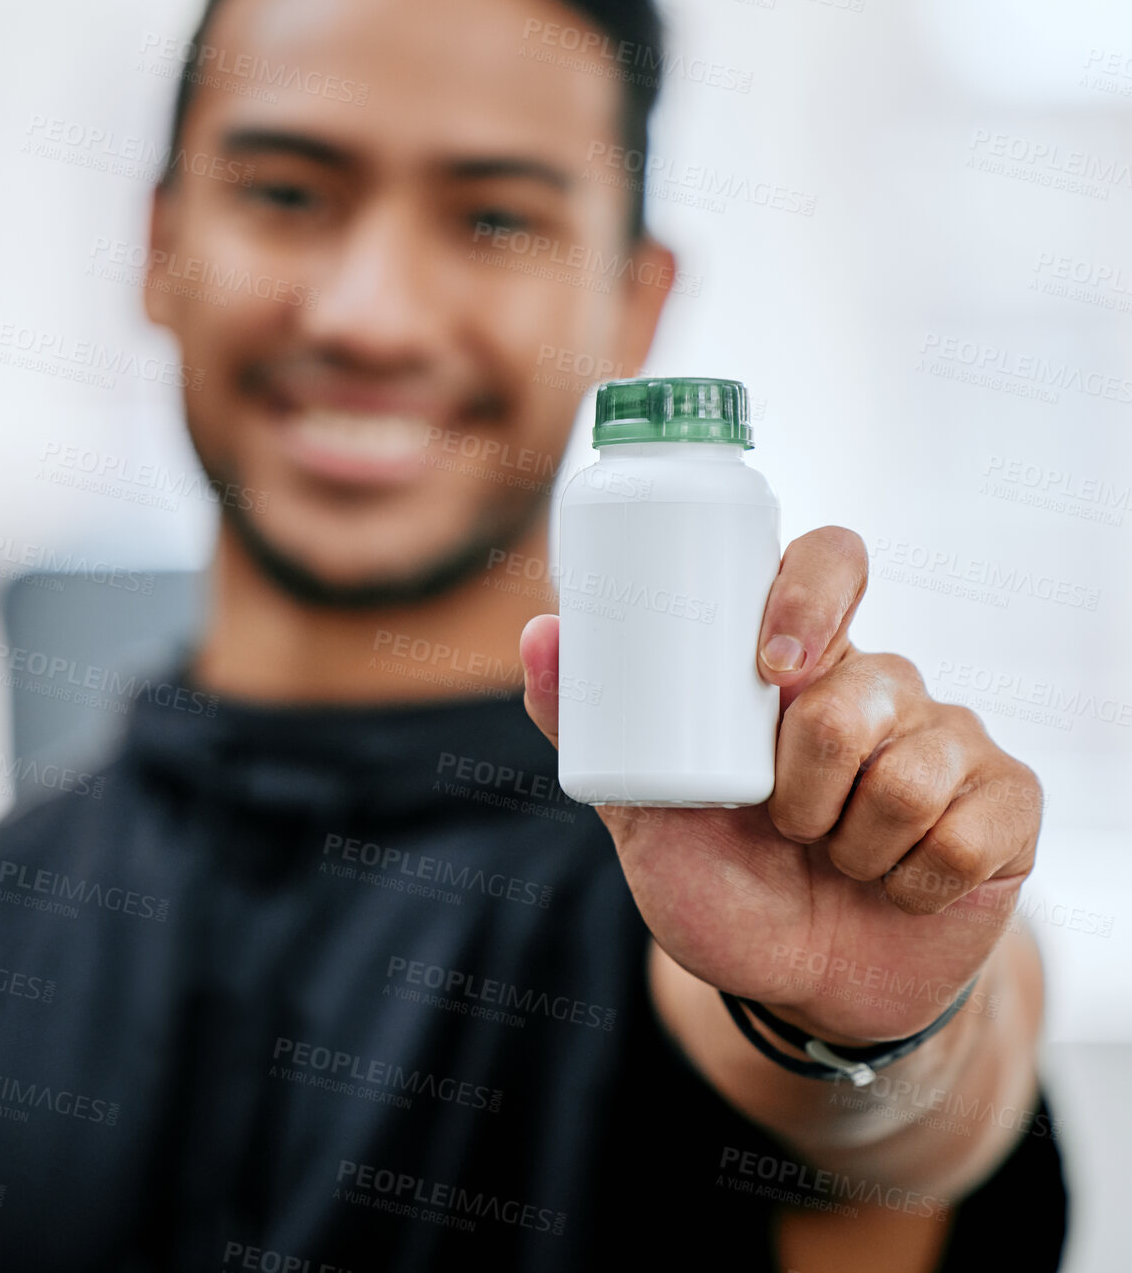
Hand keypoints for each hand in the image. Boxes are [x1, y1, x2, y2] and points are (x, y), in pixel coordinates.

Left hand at [520, 526, 1042, 1043]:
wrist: (800, 986)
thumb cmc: (722, 882)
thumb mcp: (644, 811)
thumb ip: (595, 726)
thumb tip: (540, 631)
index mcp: (797, 663)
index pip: (830, 561)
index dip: (811, 593)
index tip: (771, 668)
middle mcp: (880, 683)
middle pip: (861, 687)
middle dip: (804, 784)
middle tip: (782, 826)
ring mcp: (951, 738)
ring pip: (911, 771)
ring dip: (851, 845)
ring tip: (832, 860)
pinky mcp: (1007, 804)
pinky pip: (965, 835)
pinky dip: (910, 883)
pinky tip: (893, 888)